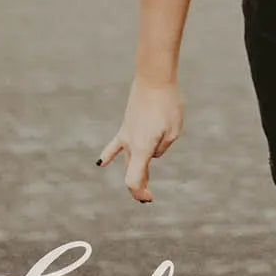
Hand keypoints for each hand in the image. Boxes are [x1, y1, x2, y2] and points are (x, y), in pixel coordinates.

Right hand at [96, 76, 183, 202]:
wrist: (154, 77)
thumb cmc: (168, 103)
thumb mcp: (174, 129)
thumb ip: (162, 147)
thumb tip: (152, 151)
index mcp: (142, 148)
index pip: (134, 180)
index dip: (139, 192)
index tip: (149, 198)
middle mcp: (130, 143)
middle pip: (132, 171)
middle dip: (140, 185)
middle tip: (148, 198)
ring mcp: (126, 133)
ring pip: (129, 158)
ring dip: (135, 170)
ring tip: (143, 183)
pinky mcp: (126, 123)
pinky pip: (116, 144)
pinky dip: (109, 155)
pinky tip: (101, 164)